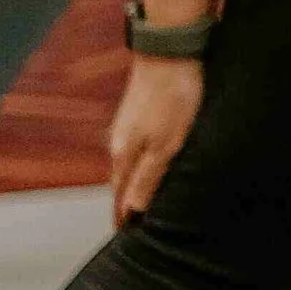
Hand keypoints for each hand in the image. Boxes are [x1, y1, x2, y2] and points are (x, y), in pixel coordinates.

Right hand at [109, 55, 203, 227]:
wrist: (168, 51)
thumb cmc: (172, 99)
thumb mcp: (166, 145)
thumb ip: (149, 177)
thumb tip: (132, 210)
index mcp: (124, 154)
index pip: (119, 196)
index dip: (122, 218)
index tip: (124, 238)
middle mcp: (119, 142)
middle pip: (119, 182)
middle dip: (124, 204)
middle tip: (130, 227)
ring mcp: (126, 125)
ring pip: (127, 164)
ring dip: (131, 184)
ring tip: (139, 201)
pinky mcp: (137, 112)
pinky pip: (135, 148)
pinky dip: (139, 164)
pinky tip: (148, 164)